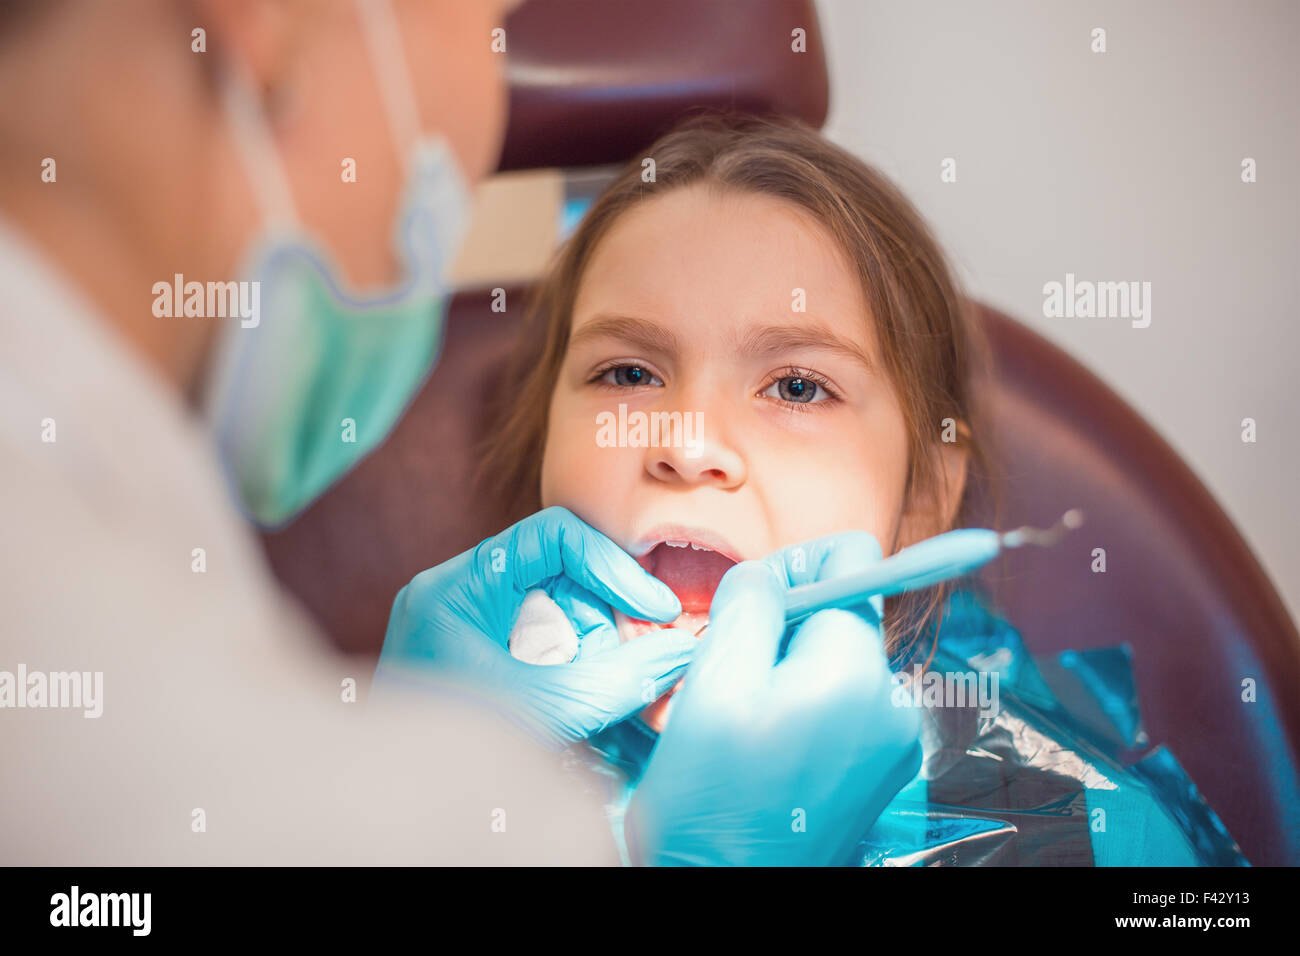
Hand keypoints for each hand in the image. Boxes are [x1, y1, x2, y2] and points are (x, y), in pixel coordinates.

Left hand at [374, 507, 696, 747]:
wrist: (400, 807)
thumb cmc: (450, 764)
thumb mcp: (547, 712)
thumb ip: (620, 679)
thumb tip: (682, 650)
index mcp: (456, 589)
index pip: (552, 537)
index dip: (613, 566)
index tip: (657, 608)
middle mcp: (456, 595)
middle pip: (560, 578)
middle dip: (609, 621)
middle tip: (649, 657)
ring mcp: (464, 626)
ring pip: (557, 613)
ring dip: (595, 650)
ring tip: (611, 695)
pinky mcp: (475, 656)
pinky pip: (541, 643)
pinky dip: (573, 668)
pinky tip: (583, 703)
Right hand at [624, 531, 921, 865]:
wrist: (730, 897)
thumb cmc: (712, 802)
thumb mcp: (713, 682)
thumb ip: (749, 602)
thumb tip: (770, 570)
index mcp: (856, 670)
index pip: (855, 562)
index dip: (798, 561)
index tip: (752, 594)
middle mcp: (892, 701)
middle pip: (842, 617)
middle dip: (782, 627)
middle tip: (726, 670)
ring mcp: (892, 743)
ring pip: (835, 664)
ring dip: (785, 671)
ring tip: (737, 719)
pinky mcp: (879, 773)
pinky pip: (842, 709)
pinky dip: (801, 709)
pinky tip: (760, 746)